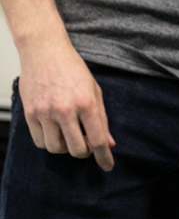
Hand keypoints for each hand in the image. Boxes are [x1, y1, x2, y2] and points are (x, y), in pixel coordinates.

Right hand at [18, 40, 113, 169]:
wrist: (44, 51)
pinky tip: (55, 132)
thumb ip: (102, 119)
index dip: (104, 157)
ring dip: (65, 148)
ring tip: (69, 135)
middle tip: (86, 143)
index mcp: (86, 104)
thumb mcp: (95, 91)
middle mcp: (65, 110)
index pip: (98, 140)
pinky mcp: (30, 113)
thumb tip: (108, 144)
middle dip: (85, 152)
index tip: (108, 167)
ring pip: (56, 149)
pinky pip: (39, 141)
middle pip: (76, 150)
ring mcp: (44, 112)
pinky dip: (49, 142)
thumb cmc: (73, 69)